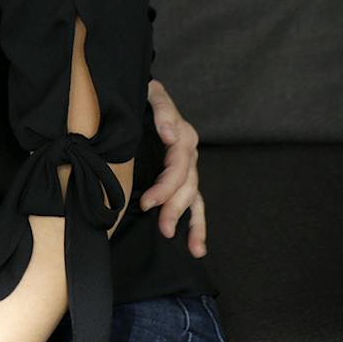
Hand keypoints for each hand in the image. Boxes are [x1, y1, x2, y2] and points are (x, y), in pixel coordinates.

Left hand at [139, 78, 207, 256]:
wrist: (144, 97)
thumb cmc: (145, 97)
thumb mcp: (152, 94)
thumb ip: (162, 110)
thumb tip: (170, 135)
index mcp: (183, 136)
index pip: (178, 167)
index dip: (164, 186)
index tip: (148, 202)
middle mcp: (189, 154)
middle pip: (186, 186)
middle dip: (173, 207)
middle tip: (161, 225)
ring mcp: (189, 168)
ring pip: (193, 197)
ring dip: (188, 222)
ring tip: (185, 244)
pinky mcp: (186, 179)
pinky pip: (197, 205)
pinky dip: (198, 226)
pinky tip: (197, 247)